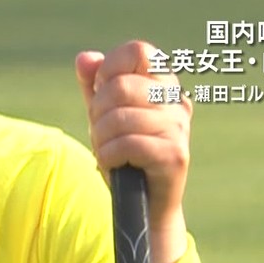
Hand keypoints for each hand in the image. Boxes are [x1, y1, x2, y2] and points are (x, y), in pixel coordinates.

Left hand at [76, 41, 191, 262]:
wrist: (145, 208)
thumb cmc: (126, 158)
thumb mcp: (105, 119)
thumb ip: (94, 87)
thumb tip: (85, 58)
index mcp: (163, 84)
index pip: (138, 51)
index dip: (109, 69)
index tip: (99, 93)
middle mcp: (176, 101)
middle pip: (122, 86)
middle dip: (97, 112)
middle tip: (99, 133)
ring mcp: (178, 127)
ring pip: (120, 117)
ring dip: (100, 139)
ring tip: (106, 152)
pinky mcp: (174, 155)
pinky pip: (126, 144)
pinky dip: (108, 157)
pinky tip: (112, 166)